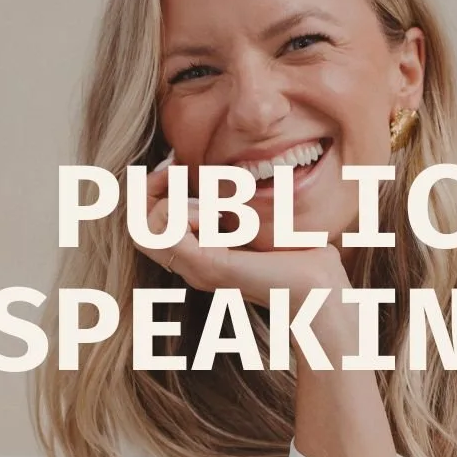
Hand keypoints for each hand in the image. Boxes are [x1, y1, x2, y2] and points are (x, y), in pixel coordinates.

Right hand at [135, 163, 348, 310]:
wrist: (319, 291)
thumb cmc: (299, 257)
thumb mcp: (262, 220)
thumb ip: (240, 203)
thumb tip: (231, 170)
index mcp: (199, 254)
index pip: (146, 225)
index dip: (152, 189)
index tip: (175, 165)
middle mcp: (191, 264)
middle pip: (136, 228)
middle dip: (150, 190)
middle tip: (178, 172)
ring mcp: (197, 268)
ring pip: (143, 231)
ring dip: (168, 202)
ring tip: (204, 202)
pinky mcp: (210, 267)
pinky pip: (167, 236)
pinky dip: (182, 213)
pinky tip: (212, 211)